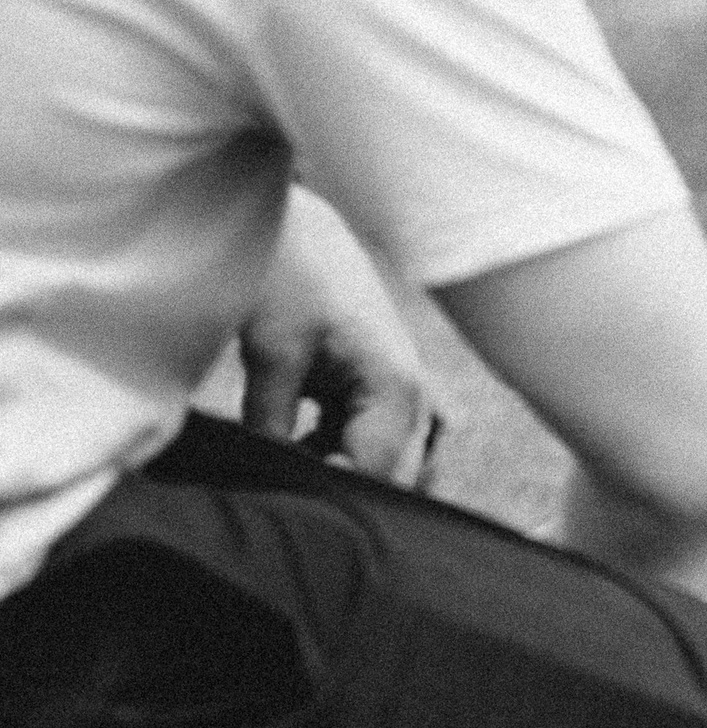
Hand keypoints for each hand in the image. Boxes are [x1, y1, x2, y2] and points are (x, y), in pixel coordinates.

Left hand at [243, 193, 440, 486]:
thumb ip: (273, 428)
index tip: (294, 505)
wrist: (292, 221)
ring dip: (355, 471)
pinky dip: (350, 449)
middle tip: (295, 494)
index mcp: (399, 388)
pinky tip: (308, 446)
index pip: (382, 477)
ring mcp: (406, 387)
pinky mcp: (384, 381)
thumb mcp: (271, 355)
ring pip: (396, 461)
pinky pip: (382, 437)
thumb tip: (268, 480)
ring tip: (298, 469)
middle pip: (401, 476)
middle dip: (353, 492)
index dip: (339, 501)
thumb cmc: (287, 277)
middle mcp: (416, 394)